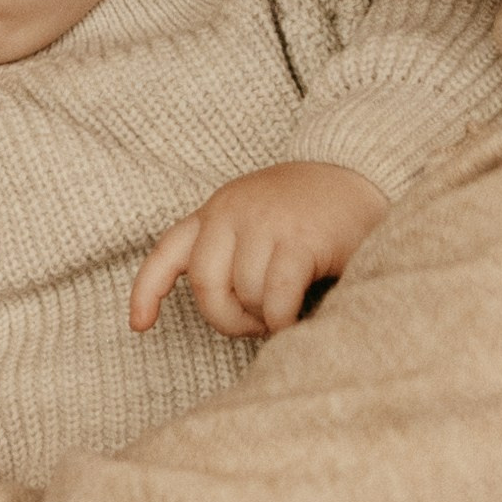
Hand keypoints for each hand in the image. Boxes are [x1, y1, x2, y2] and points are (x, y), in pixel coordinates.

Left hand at [129, 159, 389, 342]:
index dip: (147, 293)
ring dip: (263, 318)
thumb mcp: (256, 219)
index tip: (140, 326)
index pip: (167, 253)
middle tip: (254, 326)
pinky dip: (283, 318)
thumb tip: (220, 309)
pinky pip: (276, 295)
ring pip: (244, 293)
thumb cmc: (308, 211)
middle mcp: (233, 212)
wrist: (361, 174)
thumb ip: (232, 251)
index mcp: (216, 211)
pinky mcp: (301, 240)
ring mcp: (266, 223)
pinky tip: (296, 319)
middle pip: (205, 285)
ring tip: (283, 314)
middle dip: (226, 319)